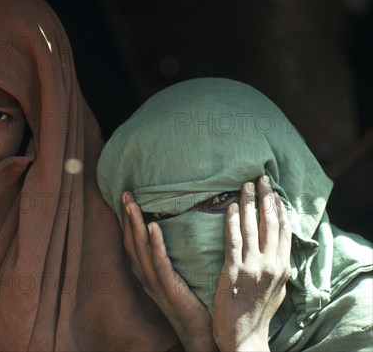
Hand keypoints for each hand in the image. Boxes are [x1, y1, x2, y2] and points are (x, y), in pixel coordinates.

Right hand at [122, 192, 217, 351]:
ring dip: (136, 225)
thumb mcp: (181, 280)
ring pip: (141, 249)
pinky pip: (160, 262)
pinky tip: (153, 226)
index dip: (128, 222)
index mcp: (149, 276)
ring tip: (133, 203)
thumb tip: (184, 234)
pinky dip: (155, 243)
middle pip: (132, 242)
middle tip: (126, 193)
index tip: (127, 200)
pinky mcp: (169, 288)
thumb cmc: (196, 307)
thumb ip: (176, 261)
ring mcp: (156, 284)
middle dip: (128, 217)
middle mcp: (147, 278)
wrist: (201, 336)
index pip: (134, 244)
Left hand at [212, 176, 291, 351]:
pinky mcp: (234, 271)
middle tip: (260, 178)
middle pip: (270, 223)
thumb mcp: (276, 290)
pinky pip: (232, 239)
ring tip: (245, 185)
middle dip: (266, 198)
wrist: (244, 337)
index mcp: (283, 268)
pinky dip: (231, 221)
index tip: (274, 191)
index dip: (279, 208)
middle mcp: (272, 264)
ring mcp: (253, 267)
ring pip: (251, 227)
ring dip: (248, 203)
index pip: (284, 231)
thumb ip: (276, 267)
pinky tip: (229, 207)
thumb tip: (276, 249)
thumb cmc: (257, 313)